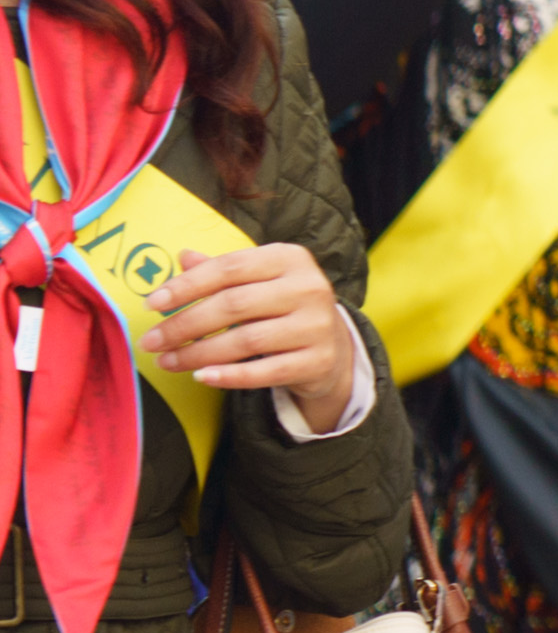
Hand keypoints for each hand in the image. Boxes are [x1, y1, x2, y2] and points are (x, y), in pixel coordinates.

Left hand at [139, 237, 367, 415]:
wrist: (332, 345)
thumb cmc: (280, 306)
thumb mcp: (255, 280)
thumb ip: (221, 270)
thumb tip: (183, 256)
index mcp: (290, 258)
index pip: (230, 267)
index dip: (187, 285)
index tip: (152, 303)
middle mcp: (309, 287)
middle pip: (234, 305)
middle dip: (184, 325)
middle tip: (151, 341)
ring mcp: (318, 325)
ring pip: (246, 341)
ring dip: (198, 354)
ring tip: (166, 361)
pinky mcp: (319, 361)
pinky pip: (265, 371)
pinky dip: (229, 376)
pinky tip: (201, 376)